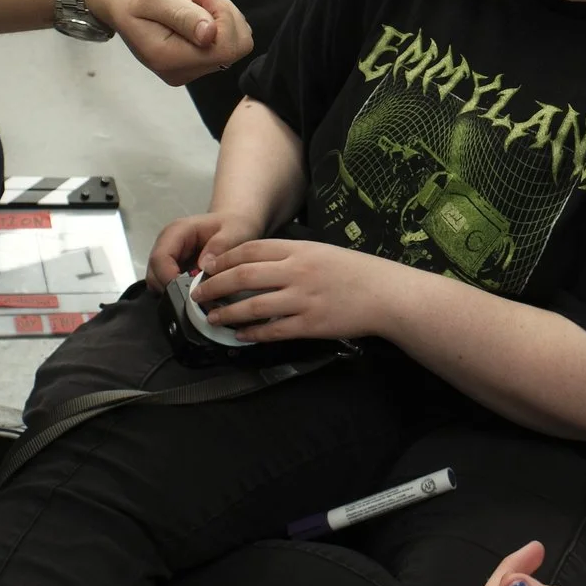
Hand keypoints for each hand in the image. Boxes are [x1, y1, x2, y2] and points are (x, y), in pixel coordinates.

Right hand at [84, 0, 253, 84]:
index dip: (224, 18)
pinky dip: (220, 22)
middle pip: (232, 49)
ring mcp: (186, 68)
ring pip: (233, 46)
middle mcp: (179, 71)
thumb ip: (183, 16)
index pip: (224, 49)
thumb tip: (209, 36)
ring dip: (223, 17)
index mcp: (167, 58)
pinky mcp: (192, 60)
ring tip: (195, 1)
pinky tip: (198, 10)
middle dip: (225, 16)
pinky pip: (225, 44)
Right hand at [147, 204, 272, 287]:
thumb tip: (203, 265)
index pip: (160, 258)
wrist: (234, 224)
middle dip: (170, 289)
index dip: (168, 278)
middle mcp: (167, 243)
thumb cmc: (232, 225)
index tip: (186, 292)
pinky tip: (195, 293)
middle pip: (154, 272)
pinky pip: (166, 285)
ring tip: (197, 296)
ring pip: (157, 282)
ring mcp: (168, 256)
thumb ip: (220, 245)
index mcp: (177, 231)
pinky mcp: (172, 267)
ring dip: (173, 293)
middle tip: (194, 298)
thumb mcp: (233, 231)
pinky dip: (178, 293)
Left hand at [195, 237, 418, 342]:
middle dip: (214, 286)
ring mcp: (302, 299)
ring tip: (212, 318)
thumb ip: (291, 255)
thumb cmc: (355, 271)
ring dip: (226, 313)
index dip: (223, 260)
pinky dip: (252, 333)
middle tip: (199, 295)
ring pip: (252, 305)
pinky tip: (241, 335)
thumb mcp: (322, 252)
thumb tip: (256, 265)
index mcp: (300, 249)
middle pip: (243, 275)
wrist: (386, 294)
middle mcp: (297, 271)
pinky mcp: (310, 325)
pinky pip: (272, 330)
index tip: (207, 268)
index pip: (250, 249)